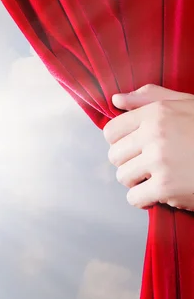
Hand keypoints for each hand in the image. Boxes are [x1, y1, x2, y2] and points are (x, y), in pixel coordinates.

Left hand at [103, 84, 193, 210]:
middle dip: (129, 163)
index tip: (133, 149)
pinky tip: (161, 195)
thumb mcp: (188, 105)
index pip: (111, 131)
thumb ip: (151, 99)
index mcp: (157, 112)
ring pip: (123, 177)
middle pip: (115, 156)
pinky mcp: (166, 187)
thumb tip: (116, 99)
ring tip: (159, 178)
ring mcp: (160, 161)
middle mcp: (155, 134)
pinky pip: (134, 198)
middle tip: (150, 166)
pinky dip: (145, 200)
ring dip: (138, 182)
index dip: (119, 143)